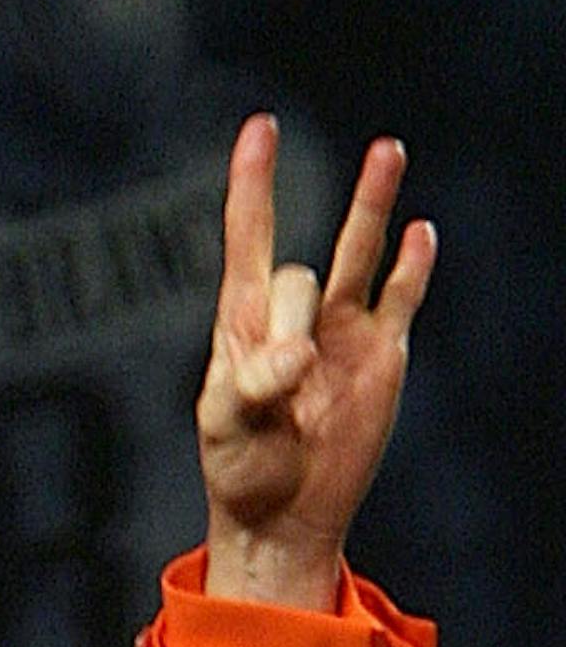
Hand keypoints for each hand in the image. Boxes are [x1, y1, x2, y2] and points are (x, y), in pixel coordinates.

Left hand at [198, 114, 435, 609]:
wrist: (284, 518)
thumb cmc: (240, 471)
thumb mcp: (225, 429)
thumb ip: (250, 385)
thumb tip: (300, 356)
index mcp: (244, 323)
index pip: (250, 237)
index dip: (254, 183)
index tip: (261, 128)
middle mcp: (296, 314)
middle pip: (301, 275)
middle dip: (294, 323)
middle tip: (288, 383)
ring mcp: (342, 330)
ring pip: (359, 250)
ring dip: (371, 203)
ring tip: (386, 151)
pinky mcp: (381, 355)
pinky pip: (400, 298)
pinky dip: (412, 267)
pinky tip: (420, 234)